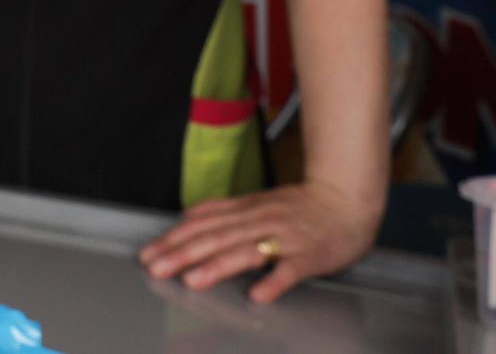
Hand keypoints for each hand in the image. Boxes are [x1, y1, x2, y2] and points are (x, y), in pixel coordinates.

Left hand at [138, 180, 382, 302]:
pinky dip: (273, 282)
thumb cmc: (300, 207)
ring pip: (246, 251)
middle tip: (156, 269)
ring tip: (192, 280)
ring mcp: (284, 238)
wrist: (346, 200)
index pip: (201, 224)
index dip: (173, 239)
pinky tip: (257, 295)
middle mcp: (259, 221)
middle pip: (216, 237)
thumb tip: (188, 216)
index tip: (149, 253)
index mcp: (245, 210)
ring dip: (217, 266)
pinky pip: (290, 270)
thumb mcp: (256, 202)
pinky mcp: (309, 255)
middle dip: (182, 254)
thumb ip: (224, 211)